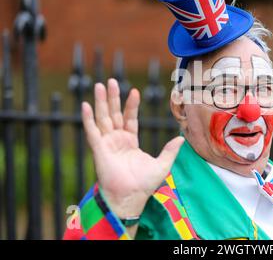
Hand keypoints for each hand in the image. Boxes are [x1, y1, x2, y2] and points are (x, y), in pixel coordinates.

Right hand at [81, 78, 183, 218]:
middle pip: (114, 114)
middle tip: (110, 81)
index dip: (131, 105)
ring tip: (99, 85)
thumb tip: (181, 138)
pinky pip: (92, 131)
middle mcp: (117, 140)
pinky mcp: (99, 150)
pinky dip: (88, 118)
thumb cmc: (144, 185)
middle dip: (113, 97)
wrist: (131, 198)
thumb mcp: (162, 165)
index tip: (134, 91)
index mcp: (130, 142)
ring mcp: (107, 144)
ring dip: (101, 102)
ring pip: (103, 118)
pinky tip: (86, 105)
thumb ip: (170, 150)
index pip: (130, 118)